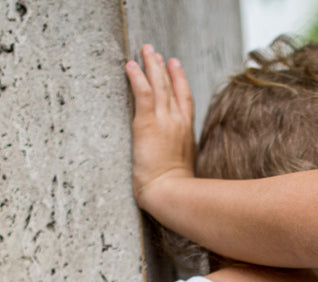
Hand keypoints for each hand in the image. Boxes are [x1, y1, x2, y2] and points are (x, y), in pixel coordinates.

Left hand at [125, 44, 195, 215]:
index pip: (185, 100)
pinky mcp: (148, 124)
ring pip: (159, 86)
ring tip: (145, 50)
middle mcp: (178, 124)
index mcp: (187, 134)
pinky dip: (137, 77)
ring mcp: (165, 122)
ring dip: (151, 65)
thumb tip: (176, 161)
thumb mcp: (183, 170)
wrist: (172, 194)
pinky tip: (131, 65)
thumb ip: (179, 158)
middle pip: (173, 87)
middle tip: (156, 52)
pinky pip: (144, 93)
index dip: (180, 80)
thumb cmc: (177, 191)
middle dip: (164, 67)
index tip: (175, 64)